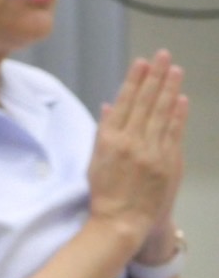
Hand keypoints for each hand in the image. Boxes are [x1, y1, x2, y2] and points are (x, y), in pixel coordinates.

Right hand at [88, 51, 187, 249]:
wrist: (121, 221)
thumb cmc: (105, 192)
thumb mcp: (96, 158)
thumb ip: (104, 129)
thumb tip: (111, 105)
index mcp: (109, 139)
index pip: (125, 101)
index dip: (135, 80)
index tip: (142, 62)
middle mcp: (130, 142)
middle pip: (146, 102)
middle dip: (155, 77)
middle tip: (163, 56)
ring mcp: (151, 152)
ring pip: (162, 113)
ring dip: (170, 89)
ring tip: (175, 70)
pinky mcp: (167, 163)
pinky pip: (173, 132)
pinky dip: (178, 115)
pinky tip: (182, 99)